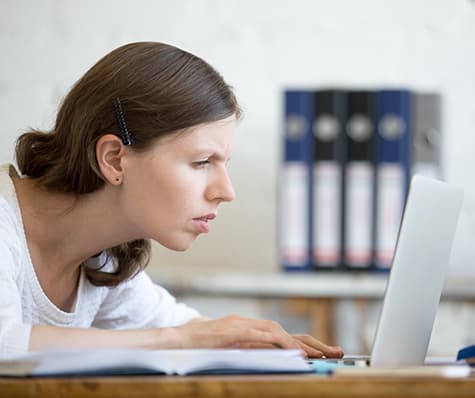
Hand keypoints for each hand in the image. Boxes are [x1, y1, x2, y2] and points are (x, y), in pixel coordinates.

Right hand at [163, 315, 343, 357]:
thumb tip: (274, 357)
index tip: (324, 354)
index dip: (304, 343)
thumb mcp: (227, 350)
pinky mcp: (231, 331)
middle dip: (312, 343)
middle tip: (336, 352)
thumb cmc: (199, 347)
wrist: (174, 339)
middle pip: (285, 331)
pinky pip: (259, 335)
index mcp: (248, 328)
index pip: (282, 335)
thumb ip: (248, 350)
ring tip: (321, 354)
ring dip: (300, 343)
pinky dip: (278, 342)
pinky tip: (292, 349)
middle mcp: (247, 323)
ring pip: (276, 331)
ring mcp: (239, 325)